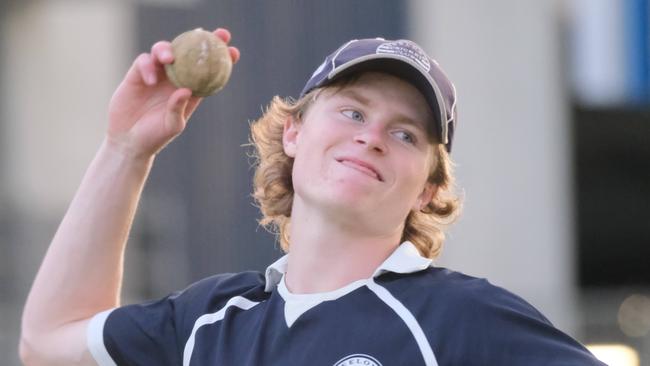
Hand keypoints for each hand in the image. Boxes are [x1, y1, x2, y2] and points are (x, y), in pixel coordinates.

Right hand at [105, 28, 239, 159]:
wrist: (129, 141)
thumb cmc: (155, 137)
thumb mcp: (172, 126)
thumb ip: (178, 108)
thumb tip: (186, 90)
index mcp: (190, 89)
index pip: (207, 70)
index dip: (221, 58)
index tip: (233, 51)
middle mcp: (174, 78)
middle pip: (188, 52)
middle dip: (201, 39)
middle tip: (211, 34)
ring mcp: (156, 74)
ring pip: (164, 51)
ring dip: (168, 50)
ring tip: (170, 59)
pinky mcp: (137, 75)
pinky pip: (144, 61)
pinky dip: (148, 67)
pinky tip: (151, 81)